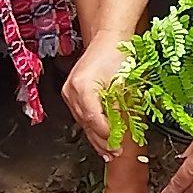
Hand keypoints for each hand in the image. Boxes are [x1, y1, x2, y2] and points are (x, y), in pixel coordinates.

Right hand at [63, 41, 130, 160]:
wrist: (109, 38)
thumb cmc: (118, 55)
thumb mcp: (123, 85)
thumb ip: (120, 110)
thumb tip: (123, 132)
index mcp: (83, 87)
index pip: (94, 120)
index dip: (106, 136)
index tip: (118, 147)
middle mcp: (72, 90)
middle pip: (86, 124)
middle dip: (101, 141)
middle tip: (114, 154)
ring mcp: (69, 91)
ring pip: (82, 121)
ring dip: (95, 136)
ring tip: (108, 150)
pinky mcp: (70, 92)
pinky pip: (81, 114)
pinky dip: (91, 124)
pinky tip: (99, 135)